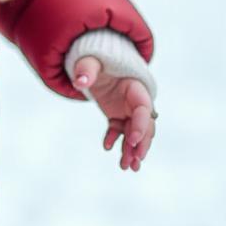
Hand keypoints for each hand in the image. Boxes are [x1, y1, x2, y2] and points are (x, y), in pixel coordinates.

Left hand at [71, 55, 156, 172]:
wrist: (94, 60)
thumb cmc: (95, 57)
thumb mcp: (90, 61)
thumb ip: (86, 70)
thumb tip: (80, 82)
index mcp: (136, 86)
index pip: (143, 108)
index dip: (140, 124)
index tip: (131, 140)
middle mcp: (136, 99)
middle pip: (145, 125)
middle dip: (141, 144)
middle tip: (135, 162)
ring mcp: (127, 108)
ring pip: (134, 132)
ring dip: (131, 150)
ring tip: (127, 167)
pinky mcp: (118, 114)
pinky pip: (119, 130)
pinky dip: (114, 140)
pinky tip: (106, 147)